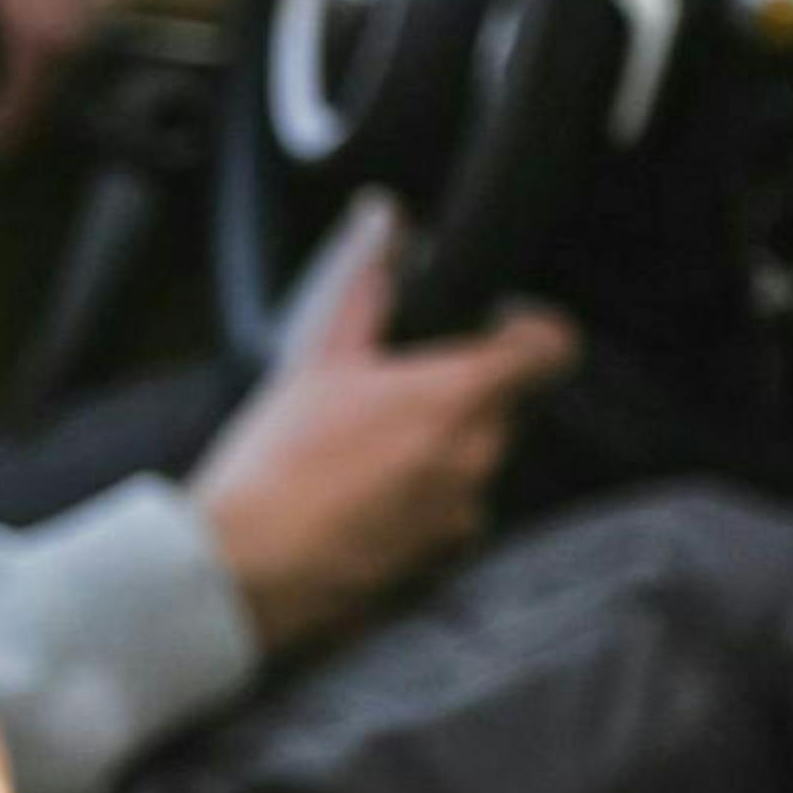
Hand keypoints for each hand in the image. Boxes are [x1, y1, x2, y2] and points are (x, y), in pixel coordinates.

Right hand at [191, 194, 582, 656]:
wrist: (243, 573)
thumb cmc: (277, 467)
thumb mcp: (316, 361)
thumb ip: (366, 286)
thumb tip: (386, 219)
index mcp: (458, 397)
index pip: (549, 350)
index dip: (529, 332)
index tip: (494, 331)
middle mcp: (478, 458)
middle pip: (502, 410)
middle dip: (459, 398)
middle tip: (389, 399)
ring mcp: (464, 519)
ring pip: (471, 467)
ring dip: (436, 456)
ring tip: (359, 463)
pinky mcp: (442, 568)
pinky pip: (447, 521)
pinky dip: (416, 510)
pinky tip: (356, 511)